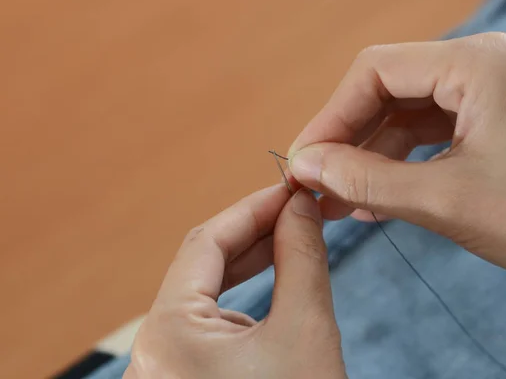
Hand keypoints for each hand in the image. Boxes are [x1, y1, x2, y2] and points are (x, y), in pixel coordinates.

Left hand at [124, 186, 345, 378]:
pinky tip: (277, 288)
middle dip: (254, 235)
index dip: (253, 209)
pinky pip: (209, 326)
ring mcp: (164, 369)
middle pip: (203, 267)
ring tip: (293, 243)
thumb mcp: (306, 330)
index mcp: (168, 334)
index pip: (206, 243)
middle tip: (298, 212)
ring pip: (207, 297)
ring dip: (251, 266)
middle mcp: (152, 351)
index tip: (292, 192)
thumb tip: (300, 209)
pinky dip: (245, 303)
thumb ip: (301, 258)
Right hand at [287, 33, 505, 286]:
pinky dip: (405, 159)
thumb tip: (306, 165)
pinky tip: (377, 196)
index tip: (305, 160)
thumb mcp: (443, 201)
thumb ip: (365, 179)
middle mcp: (487, 62)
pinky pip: (436, 128)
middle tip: (317, 180)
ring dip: (374, 153)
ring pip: (411, 110)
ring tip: (340, 198)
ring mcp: (496, 87)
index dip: (332, 116)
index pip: (376, 70)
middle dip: (350, 137)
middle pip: (391, 87)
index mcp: (478, 64)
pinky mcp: (500, 114)